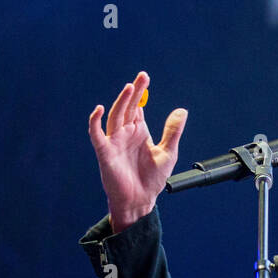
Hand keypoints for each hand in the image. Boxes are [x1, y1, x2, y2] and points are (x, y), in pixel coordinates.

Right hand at [88, 71, 187, 232]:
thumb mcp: (168, 153)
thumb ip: (173, 131)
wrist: (140, 201)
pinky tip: (98, 110)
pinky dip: (94, 123)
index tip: (146, 78)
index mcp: (139, 132)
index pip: (138, 107)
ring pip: (115, 117)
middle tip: (142, 76)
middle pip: (128, 107)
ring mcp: (115, 142)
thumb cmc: (151, 180)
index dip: (141, 93)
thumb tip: (182, 110)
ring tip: (130, 88)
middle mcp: (126, 134)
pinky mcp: (105, 153)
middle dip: (134, 92)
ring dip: (122, 102)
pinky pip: (97, 135)